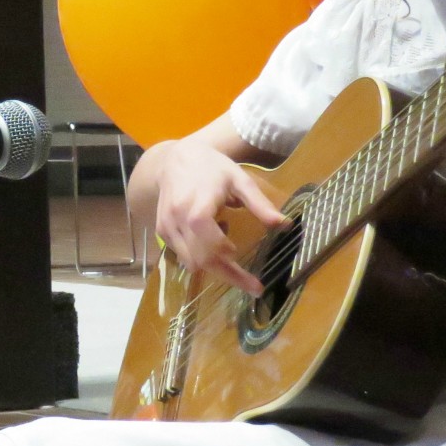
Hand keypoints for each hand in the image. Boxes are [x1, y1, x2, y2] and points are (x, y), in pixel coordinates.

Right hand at [151, 142, 283, 296]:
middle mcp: (178, 222)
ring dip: (214, 266)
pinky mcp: (161, 231)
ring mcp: (166, 228)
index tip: (255, 279)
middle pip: (203, 262)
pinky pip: (182, 255)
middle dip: (229, 276)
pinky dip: (200, 256)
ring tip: (230, 250)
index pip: (213, 248)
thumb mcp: (239, 179)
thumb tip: (284, 224)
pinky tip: (211, 239)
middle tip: (253, 287)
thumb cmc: (211, 167)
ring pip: (191, 264)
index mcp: (197, 210)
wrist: (174, 158)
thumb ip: (259, 203)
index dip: (233, 265)